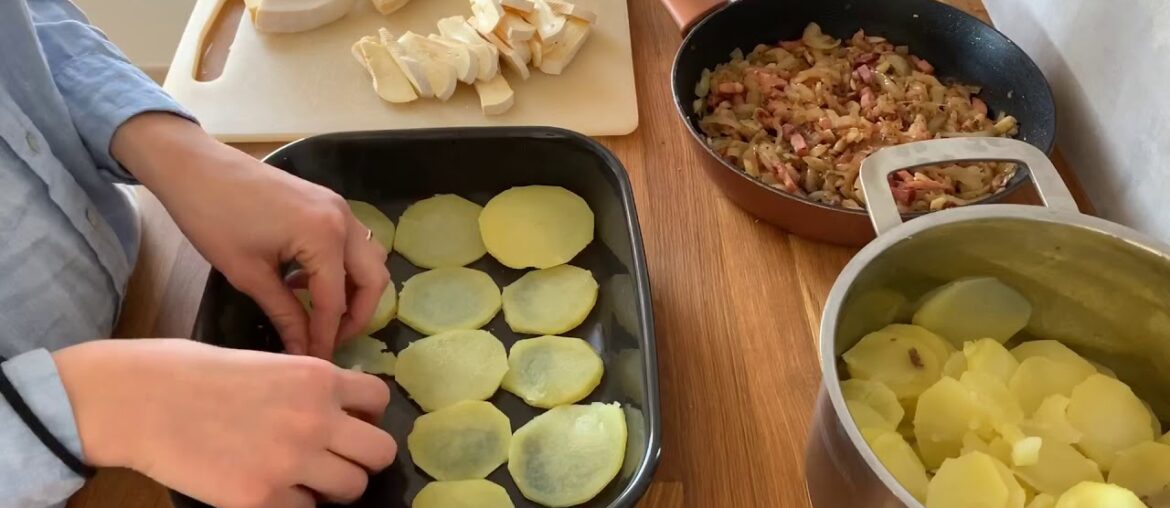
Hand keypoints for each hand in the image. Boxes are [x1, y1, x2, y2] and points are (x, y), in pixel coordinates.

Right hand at [54, 339, 396, 507]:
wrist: (137, 400)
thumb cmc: (191, 372)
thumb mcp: (265, 362)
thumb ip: (306, 386)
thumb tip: (335, 409)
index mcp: (317, 377)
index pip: (379, 399)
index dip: (366, 413)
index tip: (347, 421)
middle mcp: (316, 420)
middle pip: (380, 452)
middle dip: (361, 456)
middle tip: (334, 457)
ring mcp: (291, 463)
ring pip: (351, 488)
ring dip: (333, 486)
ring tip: (303, 478)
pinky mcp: (261, 500)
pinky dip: (291, 504)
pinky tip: (267, 488)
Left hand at [111, 113, 388, 357]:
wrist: (194, 166)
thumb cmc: (213, 218)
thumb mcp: (248, 275)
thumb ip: (284, 314)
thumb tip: (302, 351)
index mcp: (325, 237)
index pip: (336, 301)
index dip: (327, 338)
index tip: (317, 364)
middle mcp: (343, 220)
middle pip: (373, 279)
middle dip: (357, 316)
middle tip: (329, 341)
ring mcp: (339, 207)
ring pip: (368, 259)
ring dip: (354, 290)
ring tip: (320, 314)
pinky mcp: (327, 202)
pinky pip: (351, 243)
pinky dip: (341, 269)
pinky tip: (305, 282)